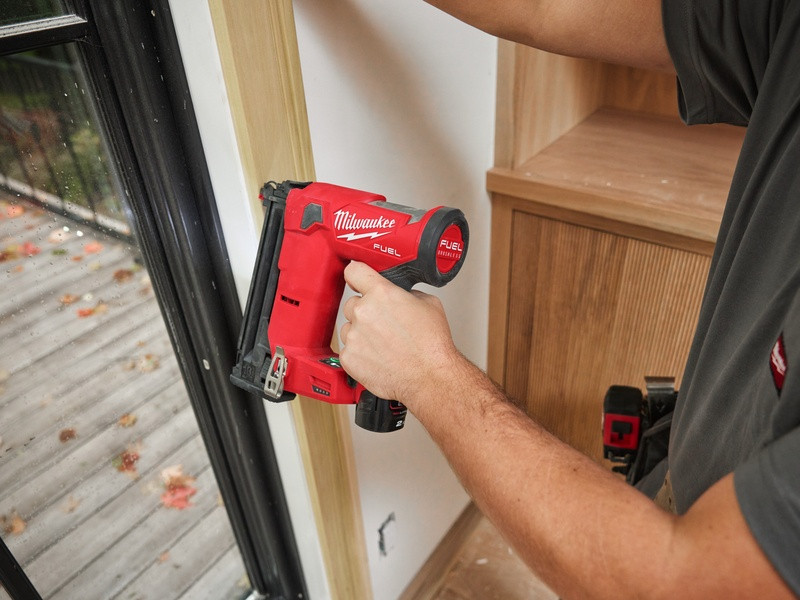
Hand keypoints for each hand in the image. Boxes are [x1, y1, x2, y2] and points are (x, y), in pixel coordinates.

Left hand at [339, 261, 458, 408]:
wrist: (429, 376)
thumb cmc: (431, 345)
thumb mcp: (428, 304)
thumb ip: (406, 294)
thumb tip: (398, 295)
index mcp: (381, 294)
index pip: (354, 271)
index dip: (357, 275)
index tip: (358, 280)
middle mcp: (364, 312)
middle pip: (352, 304)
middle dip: (365, 312)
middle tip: (383, 324)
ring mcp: (354, 336)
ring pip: (349, 328)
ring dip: (361, 333)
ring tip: (383, 344)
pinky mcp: (349, 358)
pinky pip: (348, 350)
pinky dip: (360, 353)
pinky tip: (378, 356)